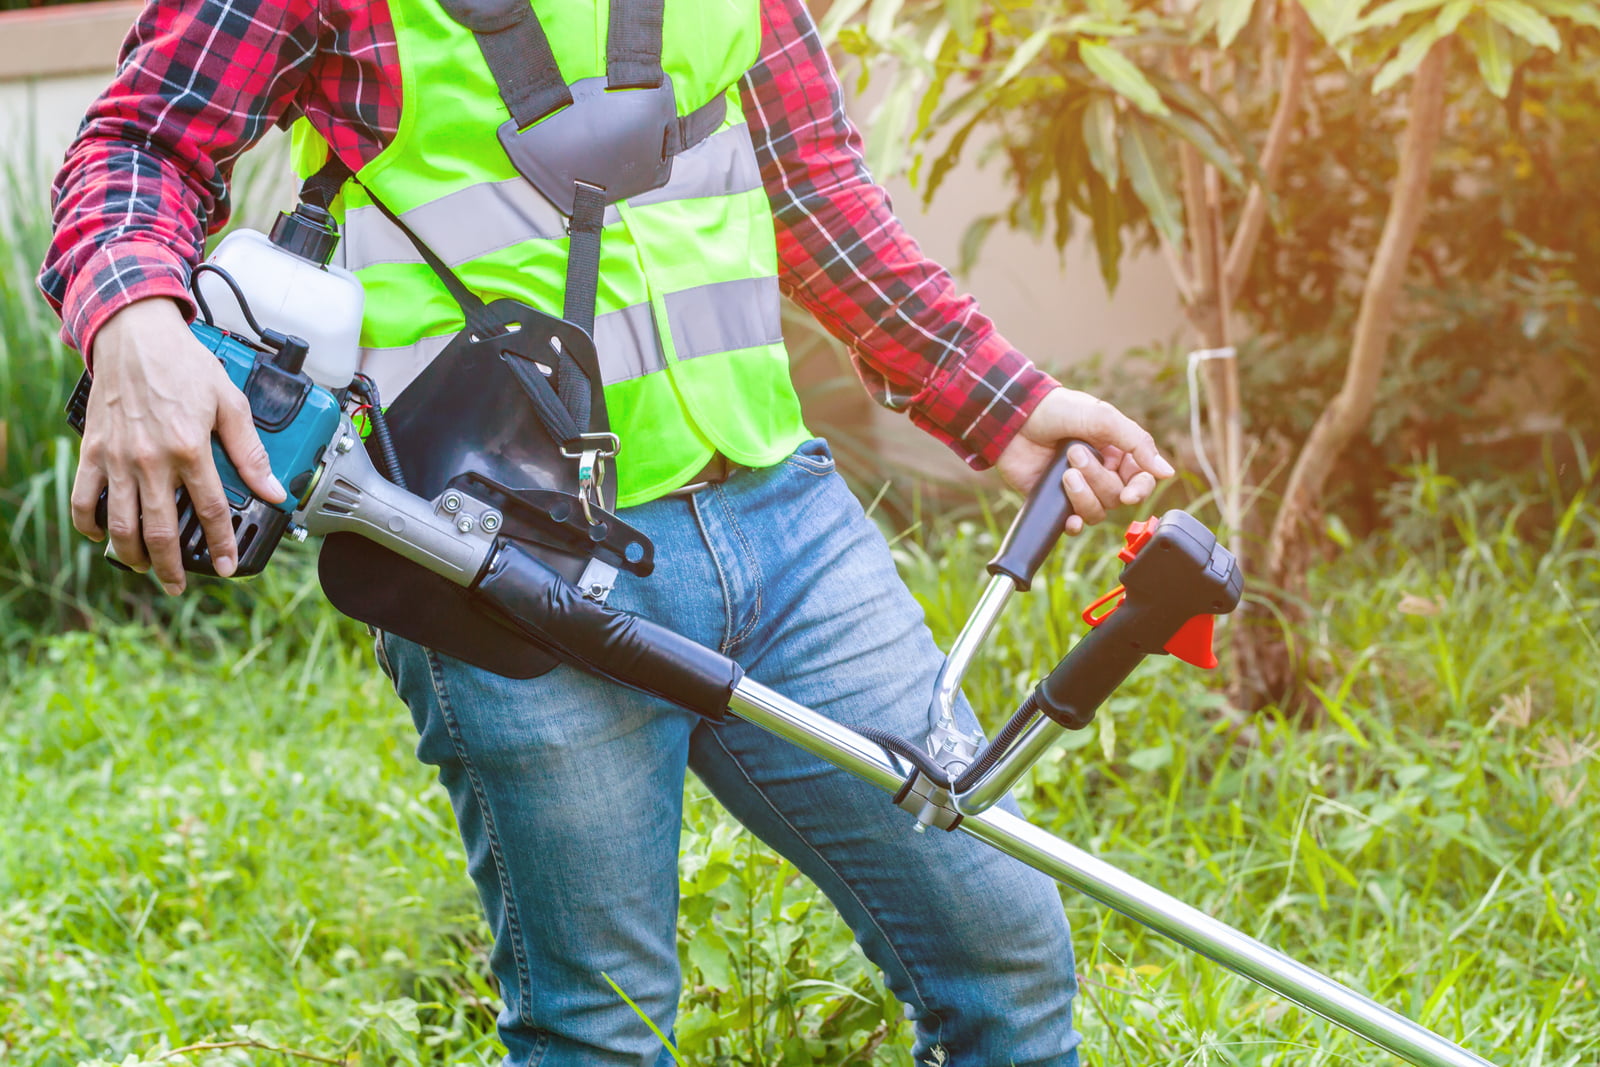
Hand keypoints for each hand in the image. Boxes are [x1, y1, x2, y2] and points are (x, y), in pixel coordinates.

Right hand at [71, 297, 285, 592]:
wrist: (134, 334)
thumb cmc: (185, 364)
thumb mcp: (230, 402)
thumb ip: (250, 451)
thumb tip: (273, 489)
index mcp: (191, 449)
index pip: (211, 511)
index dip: (221, 544)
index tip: (225, 565)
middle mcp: (151, 459)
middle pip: (160, 530)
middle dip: (170, 567)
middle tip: (178, 586)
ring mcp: (117, 457)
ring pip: (120, 523)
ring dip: (132, 554)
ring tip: (145, 568)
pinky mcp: (92, 450)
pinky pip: (83, 498)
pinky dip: (88, 523)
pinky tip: (100, 536)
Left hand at [995, 387, 1175, 535]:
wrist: (1013, 417)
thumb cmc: (1058, 410)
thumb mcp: (1101, 417)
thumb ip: (1136, 442)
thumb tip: (1166, 473)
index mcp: (1117, 452)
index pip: (1141, 479)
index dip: (1139, 490)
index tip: (1129, 494)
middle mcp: (1101, 472)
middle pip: (1117, 497)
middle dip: (1098, 479)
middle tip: (1073, 454)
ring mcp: (1078, 488)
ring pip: (1097, 512)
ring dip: (1083, 497)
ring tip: (1064, 473)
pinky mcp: (1055, 501)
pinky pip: (1073, 524)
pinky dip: (1074, 525)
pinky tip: (1069, 519)